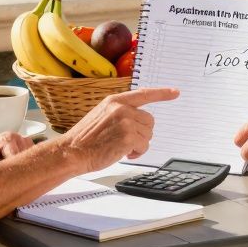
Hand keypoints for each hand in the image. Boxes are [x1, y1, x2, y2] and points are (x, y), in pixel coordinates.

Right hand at [56, 87, 179, 171]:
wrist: (72, 152)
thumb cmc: (85, 139)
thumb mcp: (101, 116)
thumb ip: (119, 112)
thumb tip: (139, 120)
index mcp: (114, 101)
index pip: (143, 94)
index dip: (161, 93)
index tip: (175, 92)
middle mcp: (121, 108)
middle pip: (150, 120)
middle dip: (142, 133)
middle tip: (126, 141)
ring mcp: (125, 122)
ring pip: (148, 135)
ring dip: (138, 144)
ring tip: (120, 147)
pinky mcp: (128, 137)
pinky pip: (144, 146)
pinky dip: (137, 153)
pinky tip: (123, 154)